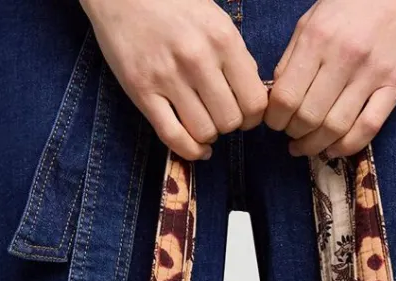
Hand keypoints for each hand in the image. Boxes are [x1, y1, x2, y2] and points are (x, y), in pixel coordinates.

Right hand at [82, 0, 267, 159]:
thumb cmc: (173, 5)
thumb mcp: (214, 20)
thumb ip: (236, 56)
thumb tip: (251, 95)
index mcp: (222, 39)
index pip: (254, 102)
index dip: (252, 117)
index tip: (244, 115)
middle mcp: (197, 59)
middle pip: (229, 122)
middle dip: (229, 126)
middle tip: (220, 116)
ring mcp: (167, 77)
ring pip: (203, 132)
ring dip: (208, 136)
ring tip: (203, 123)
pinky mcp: (141, 91)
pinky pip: (172, 137)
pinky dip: (189, 150)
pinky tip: (197, 148)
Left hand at [266, 0, 395, 156]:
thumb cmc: (352, 4)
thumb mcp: (312, 20)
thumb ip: (292, 58)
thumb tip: (276, 98)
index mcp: (317, 39)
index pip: (286, 97)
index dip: (275, 119)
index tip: (276, 123)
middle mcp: (344, 57)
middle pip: (309, 118)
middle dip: (294, 135)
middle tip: (292, 135)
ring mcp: (372, 74)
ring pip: (336, 128)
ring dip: (316, 146)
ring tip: (308, 146)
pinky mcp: (395, 85)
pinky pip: (368, 128)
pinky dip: (347, 147)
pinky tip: (334, 150)